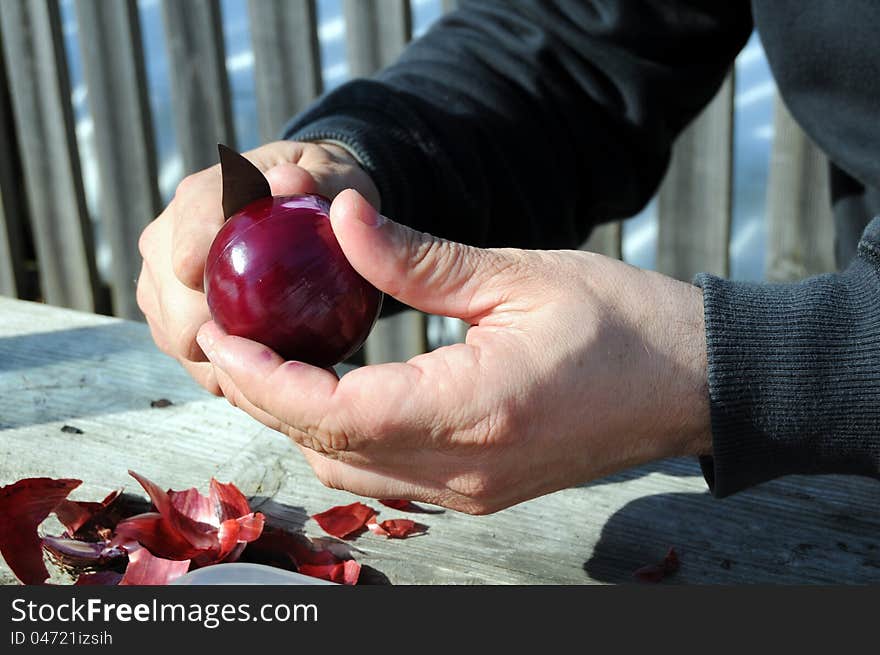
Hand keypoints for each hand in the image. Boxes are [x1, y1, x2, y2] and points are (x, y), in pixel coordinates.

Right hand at [136, 140, 378, 392]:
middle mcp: (168, 238)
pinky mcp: (169, 313)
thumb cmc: (320, 191)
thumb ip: (317, 180)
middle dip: (211, 333)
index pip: (188, 230)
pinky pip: (188, 354)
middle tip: (269, 357)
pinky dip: (221, 368)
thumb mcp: (332, 176)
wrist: (297, 208)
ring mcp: (161, 279)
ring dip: (217, 358)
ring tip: (272, 371)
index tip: (216, 288)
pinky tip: (264, 377)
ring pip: (174, 335)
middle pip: (172, 299)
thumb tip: (289, 185)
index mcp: (203, 196)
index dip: (193, 259)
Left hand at [196, 190, 711, 513]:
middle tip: (234, 343)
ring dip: (303, 422)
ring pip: (352, 472)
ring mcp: (475, 490)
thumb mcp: (518, 275)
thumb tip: (339, 221)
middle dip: (268, 400)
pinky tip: (337, 393)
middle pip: (329, 448)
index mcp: (475, 409)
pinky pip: (388, 478)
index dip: (266, 379)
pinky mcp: (484, 491)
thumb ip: (417, 259)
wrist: (692, 383)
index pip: (334, 411)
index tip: (224, 337)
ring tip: (274, 364)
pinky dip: (345, 438)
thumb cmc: (622, 323)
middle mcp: (466, 468)